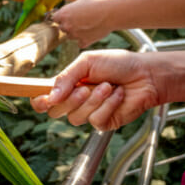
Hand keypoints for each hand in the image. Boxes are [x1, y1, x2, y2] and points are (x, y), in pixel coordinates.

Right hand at [30, 49, 160, 130]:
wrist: (145, 74)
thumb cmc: (118, 64)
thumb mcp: (87, 62)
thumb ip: (66, 77)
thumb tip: (50, 96)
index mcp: (68, 84)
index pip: (44, 98)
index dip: (39, 101)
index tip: (43, 97)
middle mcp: (75, 100)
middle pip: (55, 111)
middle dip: (69, 100)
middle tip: (84, 88)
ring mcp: (89, 113)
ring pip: (75, 118)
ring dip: (93, 101)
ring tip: (108, 87)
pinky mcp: (104, 122)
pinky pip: (95, 120)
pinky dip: (107, 106)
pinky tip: (117, 95)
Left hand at [51, 0, 113, 47]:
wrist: (109, 12)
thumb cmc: (96, 2)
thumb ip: (74, 2)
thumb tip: (70, 1)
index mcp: (63, 14)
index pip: (55, 19)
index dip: (61, 17)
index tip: (67, 16)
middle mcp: (66, 26)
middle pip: (62, 28)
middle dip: (68, 25)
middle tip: (79, 21)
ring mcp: (74, 35)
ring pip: (70, 37)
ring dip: (76, 33)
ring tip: (86, 26)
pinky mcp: (84, 42)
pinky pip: (80, 43)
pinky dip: (84, 40)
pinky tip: (90, 34)